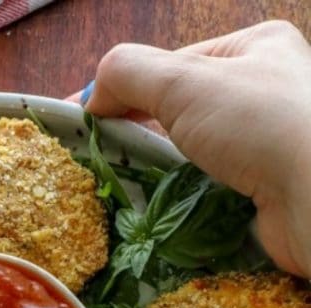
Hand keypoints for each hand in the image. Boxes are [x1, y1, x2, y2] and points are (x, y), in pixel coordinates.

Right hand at [84, 20, 310, 278]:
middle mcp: (264, 97)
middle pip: (179, 116)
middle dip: (139, 137)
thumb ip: (129, 74)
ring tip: (120, 193)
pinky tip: (156, 218)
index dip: (124, 90)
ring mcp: (265, 151)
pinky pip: (205, 200)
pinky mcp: (261, 199)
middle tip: (97, 160)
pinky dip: (179, 209)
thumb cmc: (261, 125)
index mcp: (255, 50)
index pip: (173, 66)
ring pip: (190, 162)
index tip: (81, 120)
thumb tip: (90, 97)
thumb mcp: (184, 81)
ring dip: (156, 179)